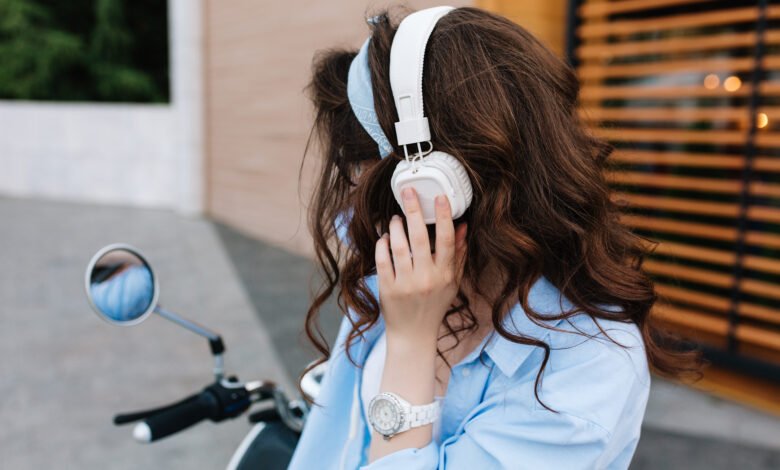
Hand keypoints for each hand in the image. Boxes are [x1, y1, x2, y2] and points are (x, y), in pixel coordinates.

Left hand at [374, 187, 467, 348]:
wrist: (414, 334)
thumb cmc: (434, 305)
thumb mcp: (451, 282)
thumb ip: (458, 254)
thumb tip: (463, 226)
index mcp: (444, 275)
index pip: (445, 240)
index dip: (443, 216)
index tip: (439, 197)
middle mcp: (426, 278)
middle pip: (419, 238)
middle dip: (413, 211)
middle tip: (408, 192)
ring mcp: (405, 284)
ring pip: (398, 246)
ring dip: (395, 227)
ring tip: (395, 218)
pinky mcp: (387, 288)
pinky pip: (382, 260)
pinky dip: (382, 244)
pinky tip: (385, 238)